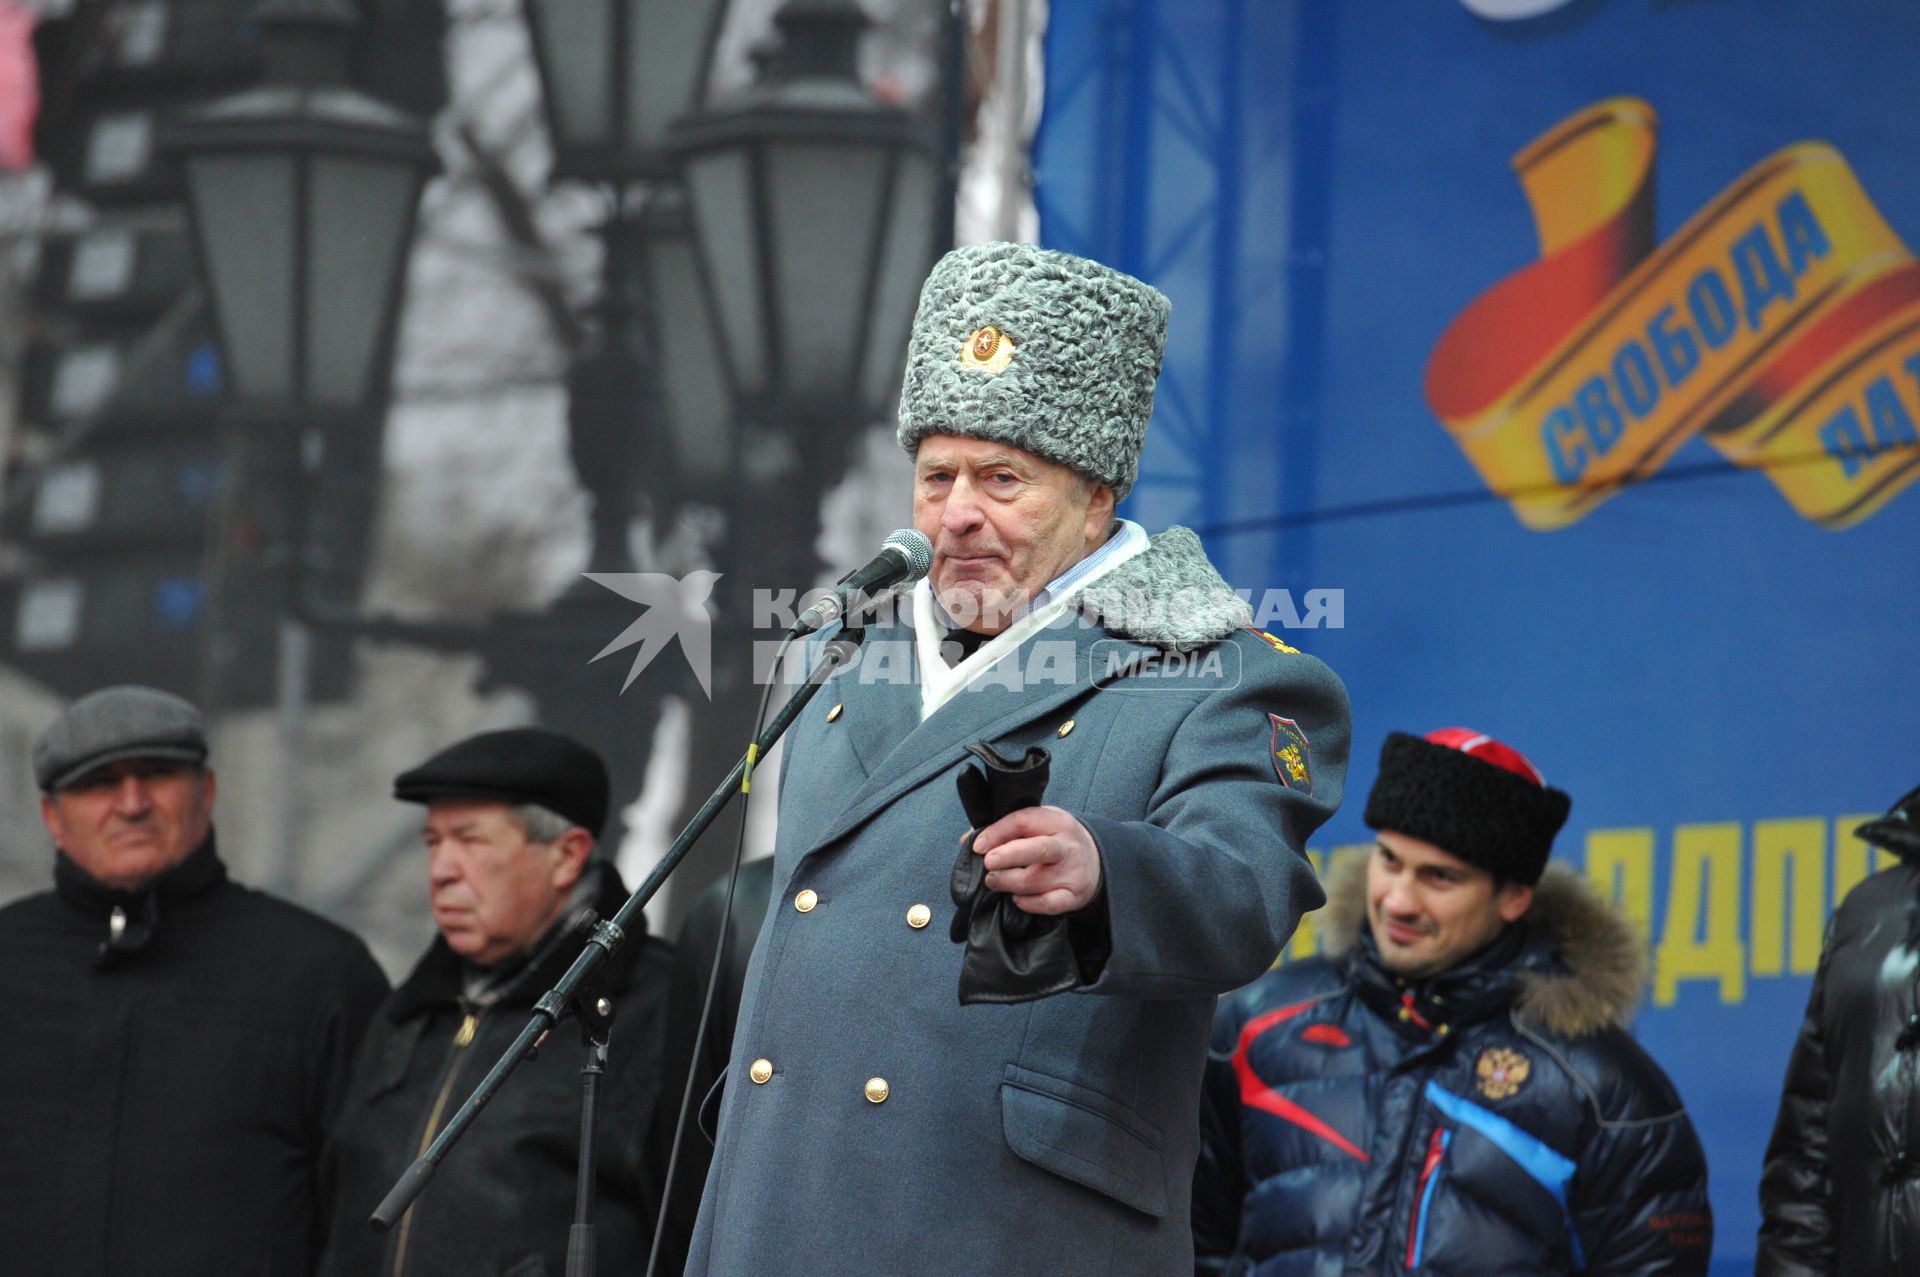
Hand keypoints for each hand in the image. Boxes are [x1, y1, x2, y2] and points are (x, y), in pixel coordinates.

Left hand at [967, 806, 1101, 914]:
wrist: (1096, 859)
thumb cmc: (1055, 840)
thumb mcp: (1038, 825)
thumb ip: (1004, 829)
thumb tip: (968, 840)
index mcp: (1056, 821)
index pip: (1023, 821)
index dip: (997, 832)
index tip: (977, 846)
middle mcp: (1067, 845)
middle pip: (1037, 849)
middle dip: (1007, 856)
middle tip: (988, 863)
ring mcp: (1073, 871)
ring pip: (1036, 880)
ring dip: (1009, 882)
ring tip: (993, 881)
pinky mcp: (1075, 894)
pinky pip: (1047, 903)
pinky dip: (1028, 903)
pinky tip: (1016, 898)